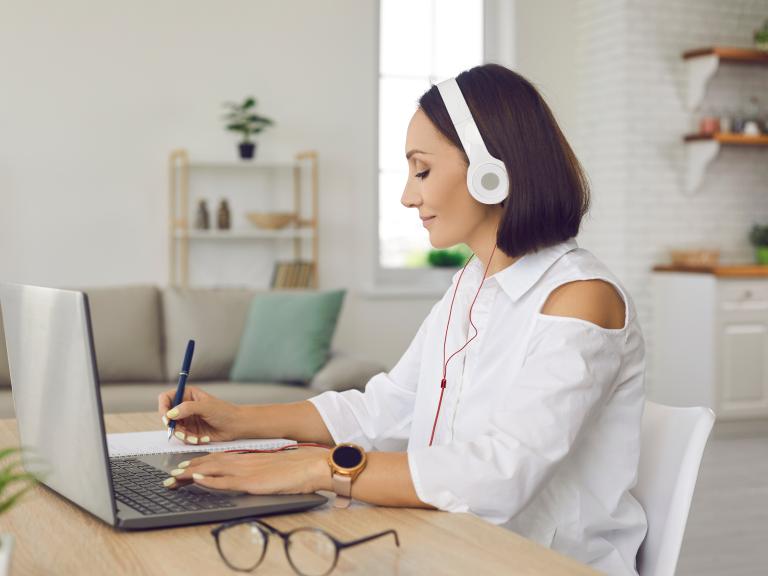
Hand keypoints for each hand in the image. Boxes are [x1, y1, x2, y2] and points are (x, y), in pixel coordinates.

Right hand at [157, 385, 242, 444]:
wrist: (236, 426)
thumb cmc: (224, 412)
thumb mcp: (206, 407)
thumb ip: (187, 408)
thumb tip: (170, 414)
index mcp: (187, 394)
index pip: (166, 398)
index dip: (163, 408)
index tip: (167, 419)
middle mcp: (184, 406)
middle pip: (167, 416)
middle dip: (173, 426)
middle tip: (181, 432)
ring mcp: (187, 419)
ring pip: (174, 429)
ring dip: (182, 435)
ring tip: (194, 437)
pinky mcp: (190, 431)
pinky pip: (182, 437)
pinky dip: (189, 440)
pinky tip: (201, 439)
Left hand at [162, 447, 331, 493]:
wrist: (311, 465)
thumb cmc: (297, 468)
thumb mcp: (273, 468)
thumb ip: (259, 470)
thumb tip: (251, 477)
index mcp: (248, 459)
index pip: (217, 460)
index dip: (198, 464)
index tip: (182, 468)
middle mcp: (244, 462)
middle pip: (209, 463)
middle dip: (187, 470)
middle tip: (169, 476)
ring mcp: (247, 471)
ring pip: (212, 470)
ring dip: (191, 473)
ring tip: (174, 477)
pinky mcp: (252, 481)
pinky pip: (226, 481)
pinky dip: (209, 479)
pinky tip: (197, 480)